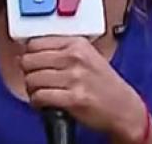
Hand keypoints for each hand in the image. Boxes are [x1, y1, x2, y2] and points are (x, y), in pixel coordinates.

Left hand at [20, 36, 146, 141]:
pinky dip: (36, 102)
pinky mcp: (73, 98)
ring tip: (38, 92)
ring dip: (31, 89)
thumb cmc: (104, 84)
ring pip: (32, 79)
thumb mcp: (86, 56)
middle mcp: (75, 57)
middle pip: (29, 60)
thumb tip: (27, 53)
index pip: (35, 43)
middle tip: (33, 78)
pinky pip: (40, 96)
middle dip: (27, 72)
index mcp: (77, 44)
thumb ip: (60, 51)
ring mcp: (75, 77)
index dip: (28, 54)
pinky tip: (42, 102)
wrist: (124, 108)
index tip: (29, 61)